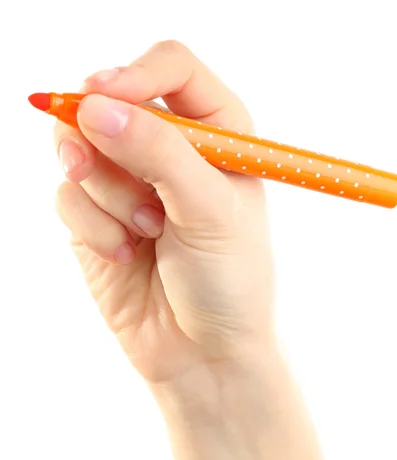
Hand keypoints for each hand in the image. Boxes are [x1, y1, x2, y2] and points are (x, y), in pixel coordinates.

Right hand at [54, 41, 274, 396]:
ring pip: (78, 148)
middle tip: (129, 183)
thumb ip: (157, 152)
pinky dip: (92, 227)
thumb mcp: (210, 210)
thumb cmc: (228, 281)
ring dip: (107, 195)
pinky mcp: (96, 217)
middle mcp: (169, 150)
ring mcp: (128, 182)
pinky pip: (66, 196)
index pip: (171, 67)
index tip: (102, 97)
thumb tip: (92, 106)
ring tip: (146, 234)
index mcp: (215, 133)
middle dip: (108, 144)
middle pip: (108, 99)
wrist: (202, 352)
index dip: (134, 73)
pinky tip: (124, 255)